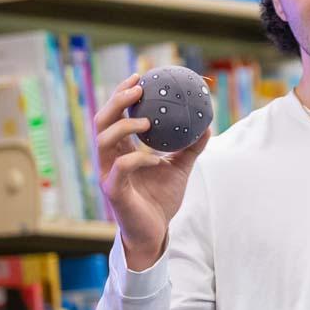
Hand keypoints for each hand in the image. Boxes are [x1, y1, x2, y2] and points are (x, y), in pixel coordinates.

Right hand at [95, 73, 210, 270]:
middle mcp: (109, 159)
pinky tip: (153, 158)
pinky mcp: (113, 192)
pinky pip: (120, 169)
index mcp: (121, 150)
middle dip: (117, 102)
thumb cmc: (161, 199)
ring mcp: (108, 174)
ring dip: (124, 127)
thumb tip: (207, 124)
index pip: (115, 116)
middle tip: (138, 88)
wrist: (155, 232)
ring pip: (104, 141)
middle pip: (102, 122)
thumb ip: (190, 147)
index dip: (122, 94)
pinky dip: (136, 159)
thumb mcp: (180, 168)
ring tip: (146, 120)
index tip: (139, 77)